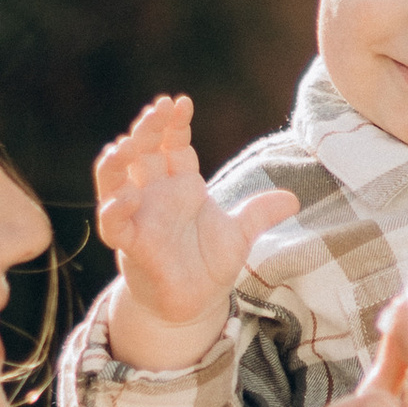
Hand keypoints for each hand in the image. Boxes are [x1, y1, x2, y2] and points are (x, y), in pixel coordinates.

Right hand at [96, 97, 300, 365]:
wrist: (193, 304)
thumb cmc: (207, 265)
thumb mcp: (239, 236)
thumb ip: (260, 214)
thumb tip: (293, 199)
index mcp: (180, 184)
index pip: (173, 144)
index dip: (174, 123)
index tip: (181, 102)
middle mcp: (155, 195)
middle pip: (143, 152)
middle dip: (148, 129)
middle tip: (157, 109)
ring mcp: (139, 218)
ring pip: (115, 181)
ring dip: (117, 162)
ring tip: (125, 144)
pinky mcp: (130, 245)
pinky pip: (114, 224)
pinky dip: (116, 210)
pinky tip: (126, 198)